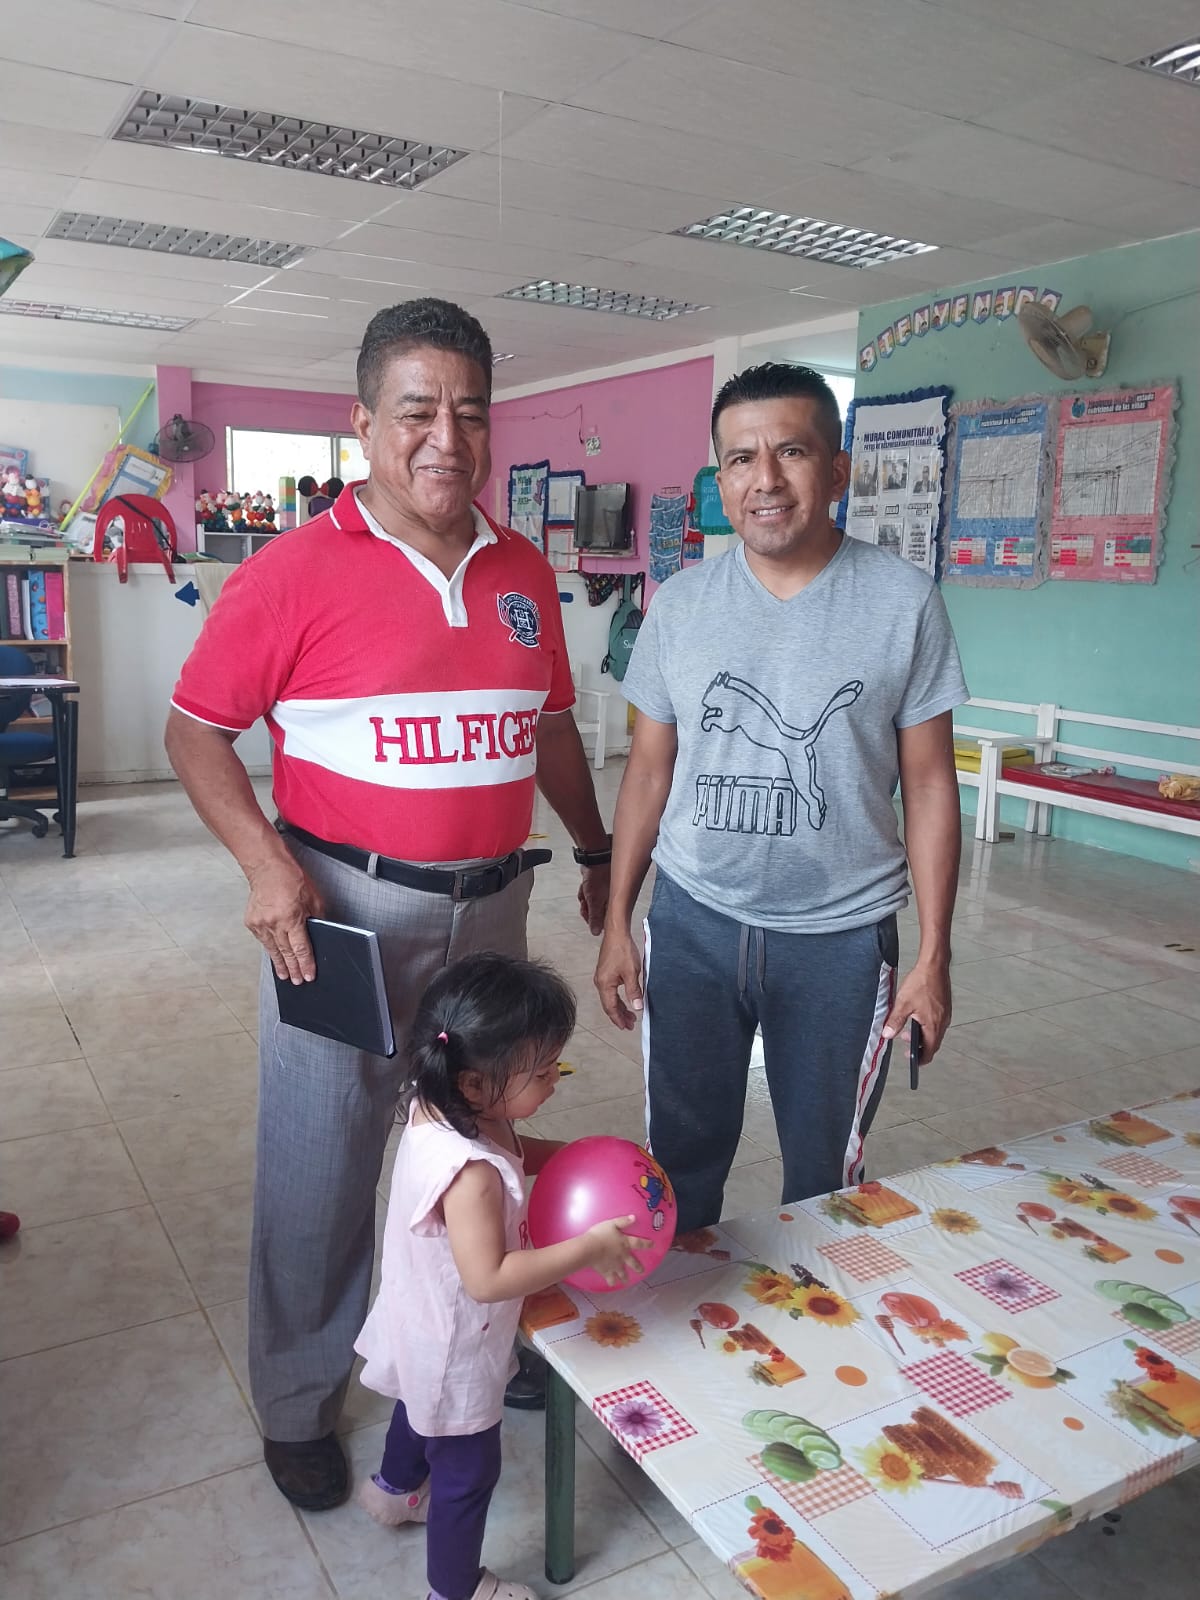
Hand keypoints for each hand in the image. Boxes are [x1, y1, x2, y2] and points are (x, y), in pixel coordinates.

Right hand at [244, 856, 325, 983]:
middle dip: (293, 968)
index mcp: (291, 918)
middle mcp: (274, 923)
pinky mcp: (251, 922)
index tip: (308, 976)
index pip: (301, 948)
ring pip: (273, 949)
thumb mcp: (313, 898)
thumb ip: (316, 918)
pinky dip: (270, 949)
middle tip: (297, 981)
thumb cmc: (291, 878)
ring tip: (284, 975)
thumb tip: (319, 933)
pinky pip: (263, 940)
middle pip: (286, 952)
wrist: (267, 868)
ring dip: (280, 964)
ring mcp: (260, 924)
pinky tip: (274, 957)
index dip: (305, 964)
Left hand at [577, 863, 609, 934]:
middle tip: (585, 903)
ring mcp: (605, 894)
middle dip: (587, 908)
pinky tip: (585, 886)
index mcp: (613, 906)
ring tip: (586, 891)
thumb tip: (596, 932)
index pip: (603, 922)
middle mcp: (611, 901)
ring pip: (591, 903)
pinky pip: (589, 894)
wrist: (595, 859)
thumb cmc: (598, 876)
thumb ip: (594, 917)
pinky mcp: (599, 887)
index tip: (588, 914)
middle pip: (596, 913)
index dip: (593, 920)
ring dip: (585, 898)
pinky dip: (585, 891)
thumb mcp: (594, 900)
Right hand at [581, 1214, 654, 1287]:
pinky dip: (612, 1282)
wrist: (590, 1248)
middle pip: (633, 1263)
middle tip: (641, 1271)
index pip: (639, 1243)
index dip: (646, 1244)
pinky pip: (610, 1279)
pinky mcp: (606, 1272)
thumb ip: (623, 1221)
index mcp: (625, 1243)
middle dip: (638, 1267)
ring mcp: (615, 1265)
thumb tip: (634, 1217)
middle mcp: (622, 1256)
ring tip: (626, 1281)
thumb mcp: (612, 1224)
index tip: (653, 1245)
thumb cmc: (600, 1234)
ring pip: (622, 1273)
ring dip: (625, 1277)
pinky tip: (612, 1283)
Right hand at [594, 928, 642, 1029]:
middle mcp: (600, 982)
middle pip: (609, 1005)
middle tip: (631, 1024)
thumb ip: (634, 991)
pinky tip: (626, 1000)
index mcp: (604, 984)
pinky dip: (618, 998)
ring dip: (620, 1007)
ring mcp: (601, 977)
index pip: (610, 1007)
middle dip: (620, 1015)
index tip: (627, 1027)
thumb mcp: (632, 973)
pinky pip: (610, 991)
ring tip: (631, 1015)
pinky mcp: (605, 972)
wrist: (616, 932)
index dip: (619, 1019)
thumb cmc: (623, 950)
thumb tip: (637, 1007)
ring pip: (610, 998)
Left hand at [883, 960, 950, 1062]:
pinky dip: (927, 1025)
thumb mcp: (903, 1003)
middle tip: (905, 1043)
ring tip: (907, 1028)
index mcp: (934, 1026)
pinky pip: (937, 1022)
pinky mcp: (945, 1007)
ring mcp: (945, 1015)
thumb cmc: (921, 983)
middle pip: (933, 1043)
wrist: (934, 966)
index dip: (920, 1059)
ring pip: (935, 1032)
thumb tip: (887, 1035)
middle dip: (919, 1046)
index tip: (912, 1061)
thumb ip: (895, 1021)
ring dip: (922, 1035)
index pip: (929, 1051)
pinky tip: (916, 1017)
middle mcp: (943, 1022)